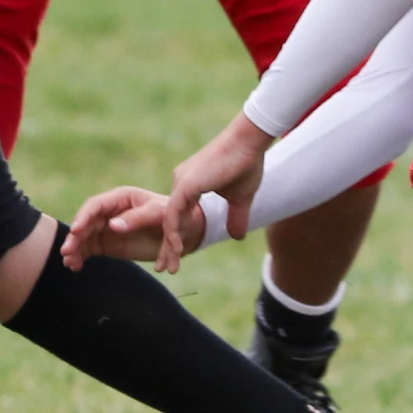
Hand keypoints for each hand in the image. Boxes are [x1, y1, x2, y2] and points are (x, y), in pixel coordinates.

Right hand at [63, 187, 170, 268]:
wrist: (187, 233)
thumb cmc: (175, 217)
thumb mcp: (158, 214)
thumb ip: (135, 219)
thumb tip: (111, 226)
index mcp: (119, 198)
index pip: (95, 206)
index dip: (83, 218)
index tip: (75, 231)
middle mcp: (110, 212)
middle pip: (86, 223)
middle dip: (75, 237)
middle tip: (66, 251)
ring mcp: (108, 229)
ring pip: (84, 237)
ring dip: (75, 248)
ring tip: (68, 262)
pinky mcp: (109, 244)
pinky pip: (90, 249)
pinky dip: (81, 257)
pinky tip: (75, 266)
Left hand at [162, 113, 271, 270]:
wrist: (248, 143)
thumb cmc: (245, 164)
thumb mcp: (241, 198)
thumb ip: (236, 217)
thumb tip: (236, 236)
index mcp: (189, 186)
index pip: (177, 217)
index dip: (176, 238)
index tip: (176, 258)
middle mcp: (180, 184)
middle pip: (168, 220)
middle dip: (166, 247)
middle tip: (164, 269)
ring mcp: (181, 183)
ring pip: (168, 219)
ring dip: (169, 245)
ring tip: (169, 267)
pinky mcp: (187, 184)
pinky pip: (174, 212)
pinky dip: (174, 231)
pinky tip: (176, 248)